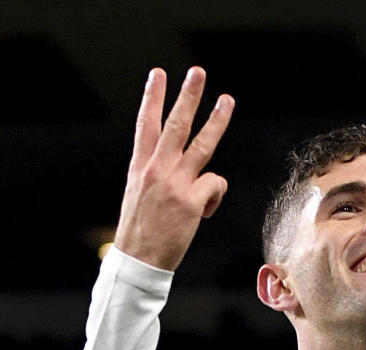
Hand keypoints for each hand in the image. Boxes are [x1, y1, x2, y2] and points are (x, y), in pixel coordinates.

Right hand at [114, 67, 233, 271]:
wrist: (139, 260)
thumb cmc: (142, 230)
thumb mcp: (141, 194)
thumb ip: (157, 174)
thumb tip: (184, 168)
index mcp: (140, 166)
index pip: (146, 124)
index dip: (152, 98)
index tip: (158, 74)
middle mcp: (156, 169)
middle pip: (175, 125)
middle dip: (187, 96)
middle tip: (197, 73)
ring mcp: (174, 183)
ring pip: (202, 144)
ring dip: (217, 120)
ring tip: (227, 100)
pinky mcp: (191, 201)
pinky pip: (215, 184)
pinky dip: (214, 197)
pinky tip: (203, 212)